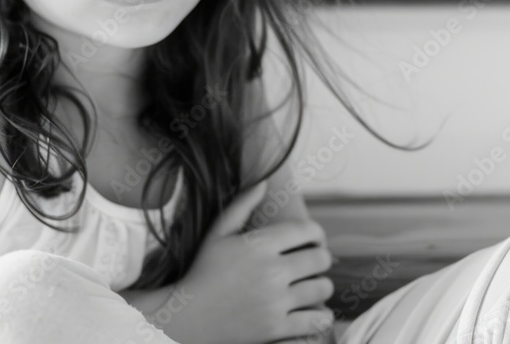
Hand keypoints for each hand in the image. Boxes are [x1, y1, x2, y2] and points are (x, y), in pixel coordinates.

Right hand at [169, 181, 335, 343]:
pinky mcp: (277, 328)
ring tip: (312, 286)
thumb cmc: (203, 272)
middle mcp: (271, 271)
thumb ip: (241, 205)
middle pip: (320, 258)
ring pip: (322, 288)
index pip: (307, 230)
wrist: (188, 317)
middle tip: (314, 263)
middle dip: (320, 258)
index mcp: (259, 244)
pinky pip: (316, 320)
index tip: (314, 240)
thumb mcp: (217, 234)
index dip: (317, 234)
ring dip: (321, 286)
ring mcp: (275, 301)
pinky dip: (320, 317)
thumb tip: (263, 182)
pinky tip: (312, 313)